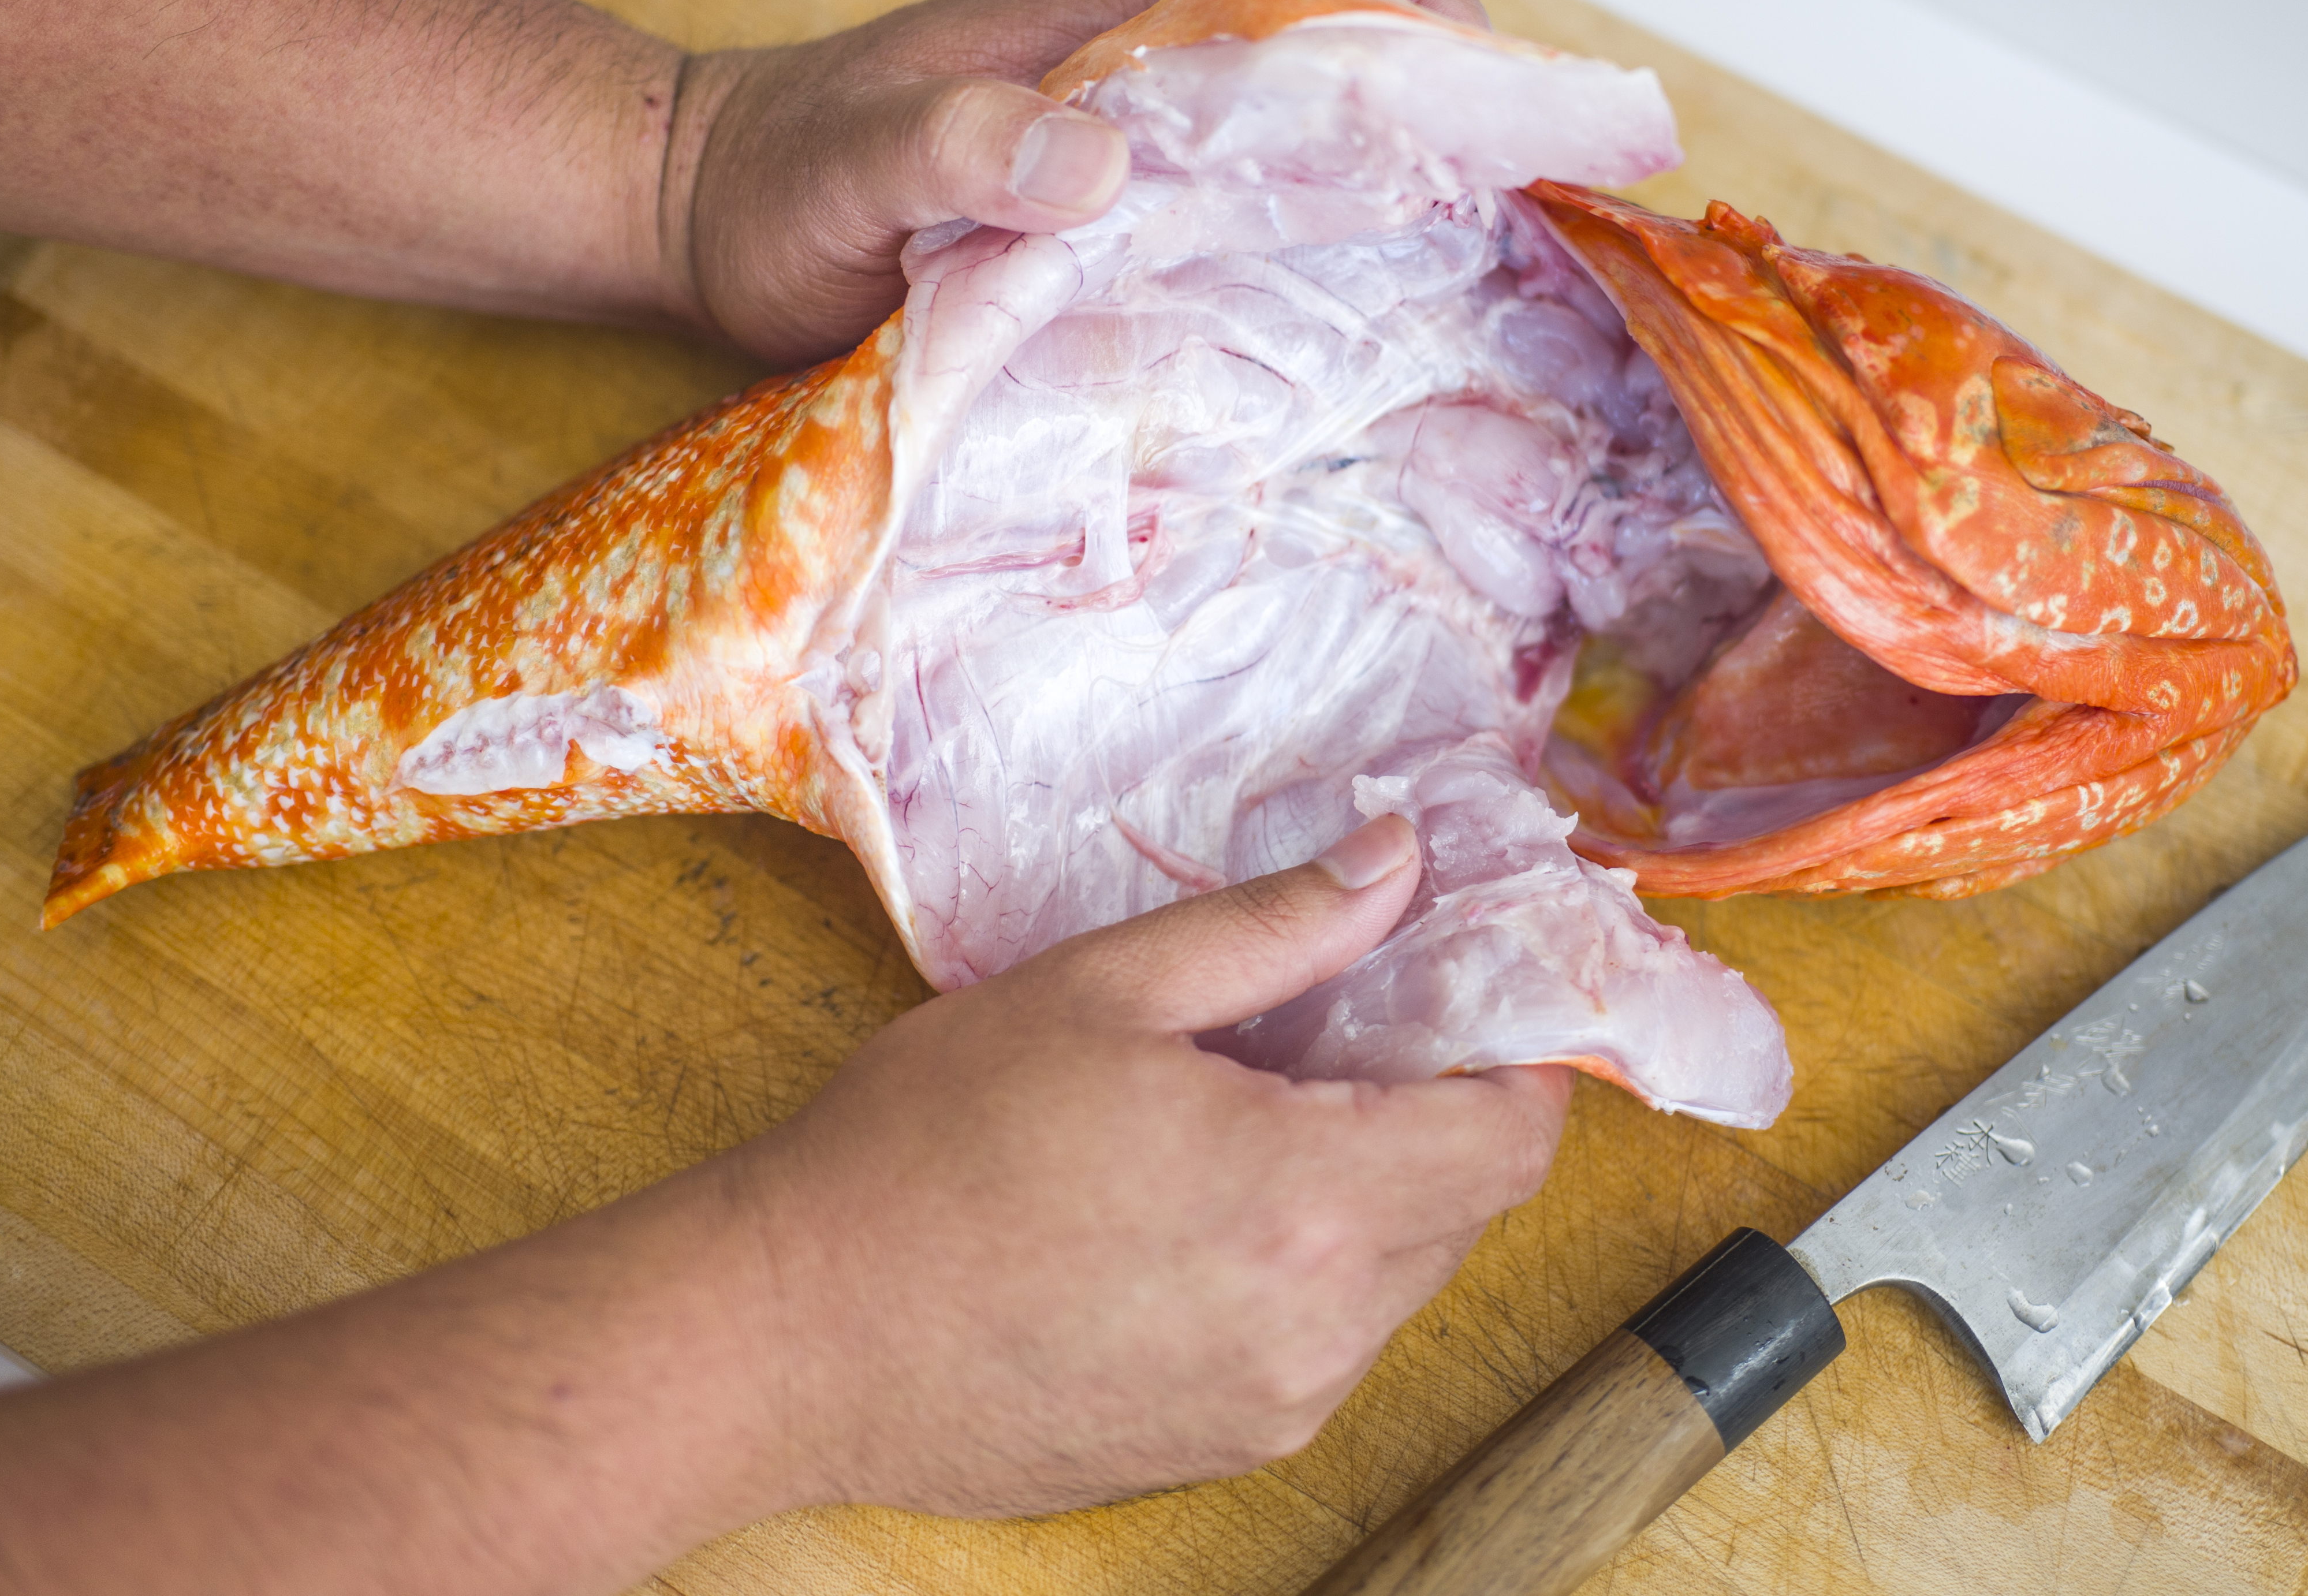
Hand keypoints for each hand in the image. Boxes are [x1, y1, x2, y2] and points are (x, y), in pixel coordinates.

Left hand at [663, 0, 1489, 363]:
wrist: (706, 211)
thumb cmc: (777, 184)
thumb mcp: (850, 170)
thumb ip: (953, 150)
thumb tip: (1094, 160)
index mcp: (1110, 18)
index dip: (1430, 18)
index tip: (1521, 104)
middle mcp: (1143, 61)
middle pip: (1343, 45)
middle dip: (1455, 106)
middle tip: (1549, 214)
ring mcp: (1136, 134)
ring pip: (1308, 127)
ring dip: (1403, 176)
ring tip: (1498, 273)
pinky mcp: (1116, 206)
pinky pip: (1250, 202)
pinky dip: (1325, 235)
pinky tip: (1364, 319)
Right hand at [731, 812, 1570, 1515]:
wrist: (789, 1335)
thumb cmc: (926, 1149)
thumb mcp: (1100, 990)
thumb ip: (1277, 925)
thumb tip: (1398, 858)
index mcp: (1308, 1201)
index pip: (1512, 1142)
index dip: (1518, 1064)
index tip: (1470, 1004)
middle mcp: (1320, 1329)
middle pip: (1463, 1210)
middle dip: (1428, 1116)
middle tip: (1334, 1041)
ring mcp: (1273, 1407)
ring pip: (1394, 1283)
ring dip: (1362, 1198)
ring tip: (1241, 1128)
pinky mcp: (1220, 1449)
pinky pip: (1320, 1348)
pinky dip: (1300, 1275)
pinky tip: (1190, 1221)